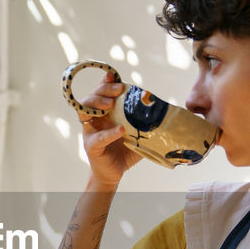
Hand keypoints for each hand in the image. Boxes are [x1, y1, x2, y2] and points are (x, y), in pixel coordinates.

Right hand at [80, 72, 141, 186]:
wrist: (115, 173)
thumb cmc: (124, 150)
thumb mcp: (137, 131)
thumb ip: (145, 119)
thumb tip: (166, 108)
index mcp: (104, 112)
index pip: (101, 92)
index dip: (105, 82)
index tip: (114, 76)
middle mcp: (94, 119)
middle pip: (91, 97)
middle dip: (103, 89)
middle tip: (117, 89)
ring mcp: (90, 132)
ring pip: (84, 111)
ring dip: (96, 104)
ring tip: (110, 105)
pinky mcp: (91, 146)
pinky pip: (97, 138)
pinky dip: (109, 133)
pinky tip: (120, 130)